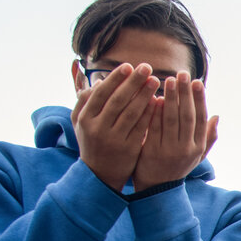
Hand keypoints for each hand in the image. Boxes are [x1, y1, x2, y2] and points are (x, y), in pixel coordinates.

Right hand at [71, 63, 158, 190]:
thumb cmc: (91, 142)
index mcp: (86, 118)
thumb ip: (84, 101)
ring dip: (144, 95)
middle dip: (133, 82)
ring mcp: (114, 139)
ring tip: (156, 80)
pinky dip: (150, 113)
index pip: (101, 93)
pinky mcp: (129, 149)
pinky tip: (159, 101)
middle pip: (118, 100)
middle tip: (147, 67)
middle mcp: (98, 128)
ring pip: (131, 113)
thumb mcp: (80, 123)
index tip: (128, 66)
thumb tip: (98, 82)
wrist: (99, 175)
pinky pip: (142, 127)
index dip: (116, 79)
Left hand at [132, 73, 218, 191]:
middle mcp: (186, 149)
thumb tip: (217, 116)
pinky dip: (154, 112)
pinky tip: (153, 97)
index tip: (197, 81)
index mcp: (197, 147)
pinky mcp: (151, 152)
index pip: (201, 119)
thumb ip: (208, 137)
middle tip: (182, 74)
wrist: (157, 190)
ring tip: (167, 80)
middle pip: (187, 116)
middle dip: (185, 94)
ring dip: (169, 98)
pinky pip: (153, 127)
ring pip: (170, 120)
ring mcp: (168, 151)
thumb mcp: (197, 156)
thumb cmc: (177, 167)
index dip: (200, 99)